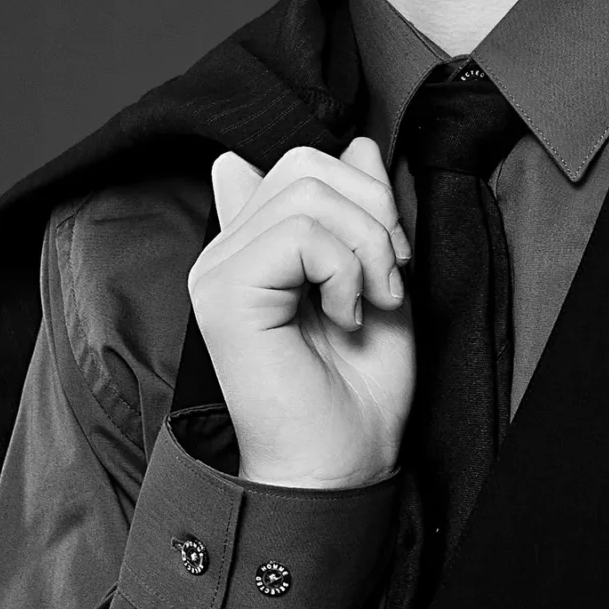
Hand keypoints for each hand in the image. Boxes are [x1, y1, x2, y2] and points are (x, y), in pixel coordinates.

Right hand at [187, 137, 414, 488]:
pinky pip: (298, 233)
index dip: (364, 192)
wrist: (342, 466)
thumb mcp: (380, 277)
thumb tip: (354, 142)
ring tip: (371, 302)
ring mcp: (218, 269)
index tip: (388, 259)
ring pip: (306, 192)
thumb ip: (363, 212)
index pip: (304, 165)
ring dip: (366, 247)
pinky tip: (347, 316)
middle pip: (305, 165)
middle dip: (372, 212)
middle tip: (390, 280)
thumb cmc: (359, 392)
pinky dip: (345, 270)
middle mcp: (227, 251)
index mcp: (256, 246)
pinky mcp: (224, 292)